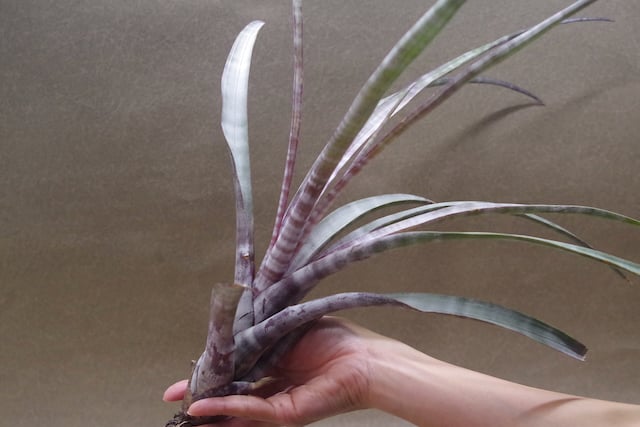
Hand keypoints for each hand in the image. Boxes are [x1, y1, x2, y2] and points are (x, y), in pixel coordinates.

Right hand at [164, 317, 385, 425]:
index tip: (185, 376)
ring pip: (237, 409)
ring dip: (210, 410)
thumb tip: (230, 328)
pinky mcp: (287, 413)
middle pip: (232, 393)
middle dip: (202, 396)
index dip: (210, 373)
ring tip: (183, 412)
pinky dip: (226, 408)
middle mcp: (274, 384)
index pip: (235, 370)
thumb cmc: (335, 338)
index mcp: (274, 363)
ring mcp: (279, 402)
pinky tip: (203, 406)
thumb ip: (258, 334)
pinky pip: (251, 409)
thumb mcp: (286, 328)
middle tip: (174, 399)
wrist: (365, 359)